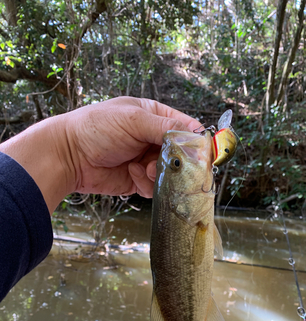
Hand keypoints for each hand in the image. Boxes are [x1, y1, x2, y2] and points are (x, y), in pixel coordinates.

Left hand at [0, 97, 200, 212]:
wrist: (69, 157)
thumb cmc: (97, 129)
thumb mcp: (133, 120)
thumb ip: (165, 128)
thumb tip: (195, 136)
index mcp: (153, 116)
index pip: (185, 126)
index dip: (196, 140)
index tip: (203, 152)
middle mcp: (152, 138)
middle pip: (182, 154)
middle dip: (177, 161)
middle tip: (169, 164)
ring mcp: (147, 160)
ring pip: (171, 173)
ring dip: (160, 174)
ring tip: (143, 169)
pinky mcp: (139, 180)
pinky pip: (156, 187)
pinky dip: (147, 184)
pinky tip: (132, 174)